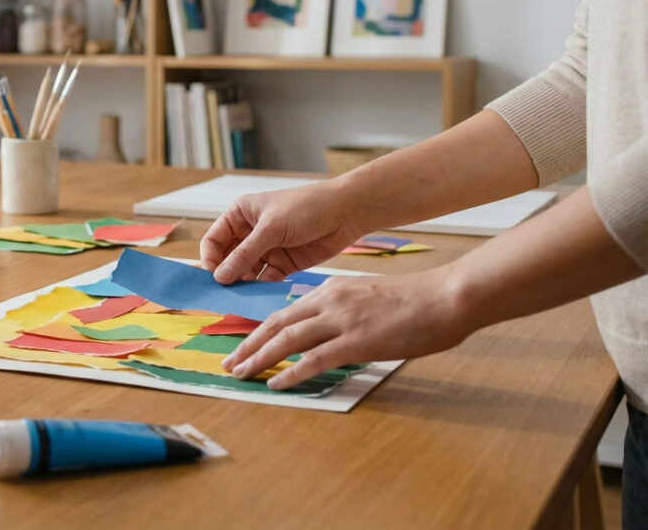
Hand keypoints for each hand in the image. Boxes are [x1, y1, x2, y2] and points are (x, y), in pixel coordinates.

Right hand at [200, 180, 368, 283]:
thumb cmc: (306, 207)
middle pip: (227, 260)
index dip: (210, 259)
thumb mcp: (271, 228)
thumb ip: (244, 254)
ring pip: (245, 273)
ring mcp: (266, 250)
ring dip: (242, 285)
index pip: (214, 241)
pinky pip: (264, 281)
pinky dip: (260, 289)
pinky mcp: (282, 265)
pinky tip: (258, 297)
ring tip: (239, 299)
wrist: (346, 213)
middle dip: (224, 276)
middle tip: (221, 295)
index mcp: (240, 215)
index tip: (212, 278)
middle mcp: (249, 233)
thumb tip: (219, 277)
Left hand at [220, 268, 475, 389]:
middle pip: (276, 324)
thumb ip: (343, 310)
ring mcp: (342, 320)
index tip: (242, 345)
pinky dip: (291, 373)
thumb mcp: (367, 297)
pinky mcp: (357, 341)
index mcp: (331, 290)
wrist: (445, 297)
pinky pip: (314, 360)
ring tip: (241, 374)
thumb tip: (327, 331)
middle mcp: (330, 301)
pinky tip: (275, 384)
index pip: (285, 311)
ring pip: (287, 340)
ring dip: (259, 358)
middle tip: (229, 363)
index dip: (259, 330)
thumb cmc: (415, 301)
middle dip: (248, 345)